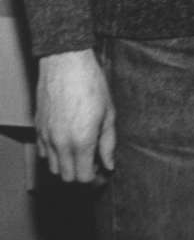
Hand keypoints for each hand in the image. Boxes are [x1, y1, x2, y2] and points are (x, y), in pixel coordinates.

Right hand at [36, 49, 114, 182]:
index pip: (84, 178)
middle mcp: (61, 143)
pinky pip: (43, 152)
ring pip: (53, 167)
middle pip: (67, 177)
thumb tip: (109, 164)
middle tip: (92, 161)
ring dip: (67, 165)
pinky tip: (65, 140)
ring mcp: (46, 136)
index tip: (102, 170)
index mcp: (81, 141)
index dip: (95, 177)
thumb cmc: (91, 83)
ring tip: (79, 150)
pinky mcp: (38, 127)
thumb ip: (108, 142)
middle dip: (81, 173)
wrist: (66, 62)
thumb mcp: (108, 112)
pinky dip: (53, 153)